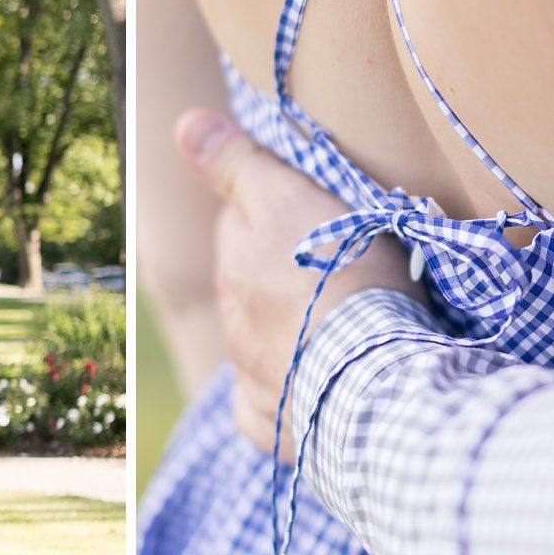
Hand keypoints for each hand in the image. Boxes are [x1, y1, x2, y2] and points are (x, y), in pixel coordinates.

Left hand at [178, 108, 422, 452]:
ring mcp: (252, 383)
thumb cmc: (338, 281)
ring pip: (262, 346)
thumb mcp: (291, 202)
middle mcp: (234, 328)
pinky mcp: (274, 430)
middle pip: (249, 289)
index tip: (316, 214)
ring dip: (290, 334)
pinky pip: (275, 406)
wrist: (369, 383)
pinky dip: (293, 393)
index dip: (276, 213)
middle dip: (279, 277)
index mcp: (237, 269)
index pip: (240, 227)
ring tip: (339, 329)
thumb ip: (238, 165)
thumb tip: (184, 124)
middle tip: (336, 270)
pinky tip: (319, 387)